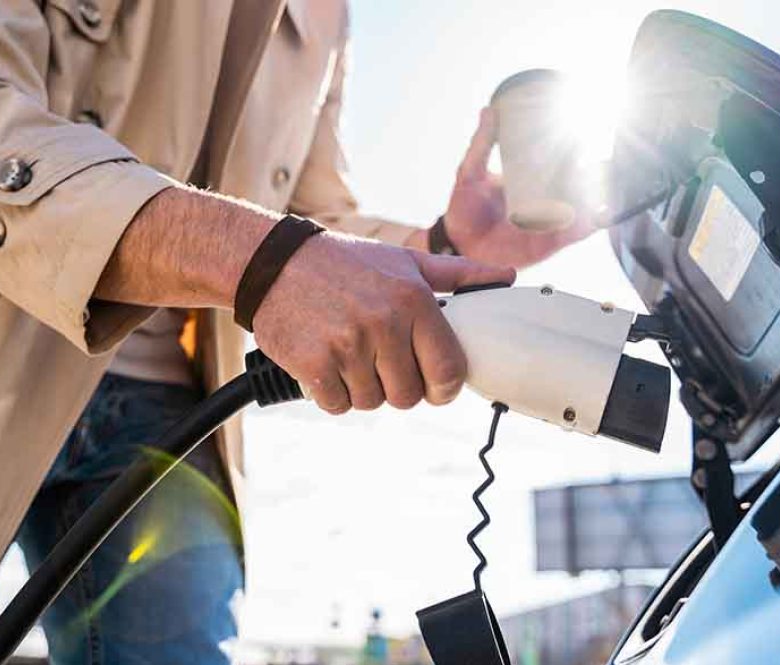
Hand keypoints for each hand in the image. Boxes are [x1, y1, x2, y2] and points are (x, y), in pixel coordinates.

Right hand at [252, 234, 514, 413]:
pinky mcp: (314, 366)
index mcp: (414, 300)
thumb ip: (458, 274)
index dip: (443, 387)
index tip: (432, 385)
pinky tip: (325, 364)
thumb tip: (508, 276)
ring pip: (372, 402)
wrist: (271, 264)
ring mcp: (348, 347)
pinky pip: (338, 406)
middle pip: (409, 396)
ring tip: (348, 355)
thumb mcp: (404, 261)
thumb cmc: (345, 264)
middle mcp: (384, 324)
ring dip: (362, 389)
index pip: (449, 371)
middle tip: (379, 363)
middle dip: (396, 387)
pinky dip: (332, 394)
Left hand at [441, 107, 595, 267]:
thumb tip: (489, 110)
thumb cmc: (464, 210)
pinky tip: (599, 214)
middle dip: (592, 169)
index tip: (583, 133)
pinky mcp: (553, 241)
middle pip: (576, 180)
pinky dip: (591, 223)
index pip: (556, 160)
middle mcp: (543, 197)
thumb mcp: (471, 172)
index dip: (573, 147)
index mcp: (529, 177)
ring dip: (597, 194)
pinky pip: (579, 232)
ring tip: (604, 184)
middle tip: (598, 159)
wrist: (461, 246)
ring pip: (584, 204)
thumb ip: (482, 143)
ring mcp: (550, 219)